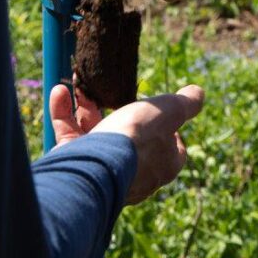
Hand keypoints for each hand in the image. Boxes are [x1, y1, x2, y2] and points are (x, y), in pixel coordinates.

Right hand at [49, 82, 204, 204]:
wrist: (96, 165)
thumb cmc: (138, 138)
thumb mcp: (169, 111)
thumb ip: (186, 103)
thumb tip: (198, 93)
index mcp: (163, 164)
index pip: (173, 148)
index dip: (169, 129)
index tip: (160, 112)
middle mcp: (135, 172)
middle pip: (130, 138)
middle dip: (119, 112)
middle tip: (113, 95)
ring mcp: (104, 170)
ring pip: (95, 134)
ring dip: (86, 107)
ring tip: (80, 84)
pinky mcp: (78, 165)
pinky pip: (71, 137)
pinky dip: (64, 114)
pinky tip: (60, 92)